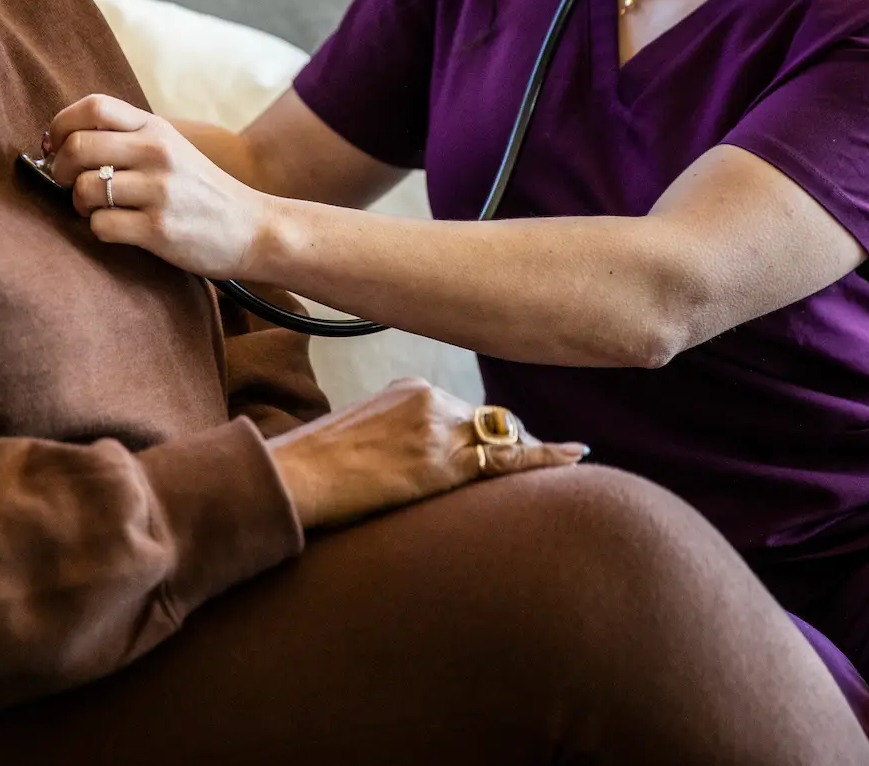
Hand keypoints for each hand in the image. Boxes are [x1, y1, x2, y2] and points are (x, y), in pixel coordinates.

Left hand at [47, 94, 270, 276]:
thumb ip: (128, 138)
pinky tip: (117, 229)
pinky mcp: (159, 229)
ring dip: (79, 204)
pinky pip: (100, 225)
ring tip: (96, 209)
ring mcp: (159, 191)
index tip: (55, 145)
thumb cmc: (201, 191)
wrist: (253, 228)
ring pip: (84, 189)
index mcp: (156, 128)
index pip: (93, 106)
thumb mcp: (172, 148)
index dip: (60, 124)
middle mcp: (157, 152)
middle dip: (60, 168)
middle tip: (68, 182)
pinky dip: (98, 230)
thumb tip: (63, 141)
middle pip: (77, 146)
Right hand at [265, 379, 587, 531]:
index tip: (501, 441)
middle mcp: (430, 398)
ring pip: (502, 439)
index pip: (463, 410)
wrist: (292, 480)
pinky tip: (575, 455)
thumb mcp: (356, 437)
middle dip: (509, 444)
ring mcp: (439, 429)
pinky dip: (546, 457)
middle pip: (488, 422)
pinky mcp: (443, 464)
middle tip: (542, 460)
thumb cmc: (311, 469)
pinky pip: (508, 460)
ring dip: (528, 455)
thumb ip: (391, 437)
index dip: (485, 433)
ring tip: (562, 462)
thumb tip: (400, 465)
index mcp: (408, 387)